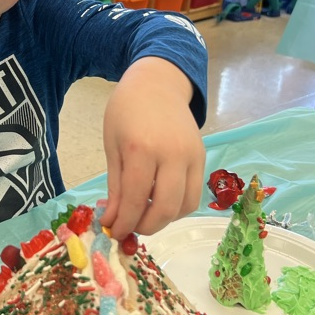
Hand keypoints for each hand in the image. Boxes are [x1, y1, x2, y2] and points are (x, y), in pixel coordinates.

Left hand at [99, 58, 204, 240]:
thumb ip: (115, 186)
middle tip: (130, 228)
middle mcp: (172, 154)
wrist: (157, 82)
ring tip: (144, 214)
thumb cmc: (126, 111)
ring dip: (164, 219)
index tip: (114, 231)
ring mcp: (191, 156)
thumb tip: (112, 221)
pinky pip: (194, 194)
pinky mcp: (202, 157)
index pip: (135, 200)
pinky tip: (159, 201)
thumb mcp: (112, 146)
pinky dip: (178, 207)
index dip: (124, 223)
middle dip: (145, 227)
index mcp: (141, 149)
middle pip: (165, 209)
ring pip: (185, 206)